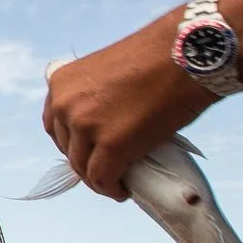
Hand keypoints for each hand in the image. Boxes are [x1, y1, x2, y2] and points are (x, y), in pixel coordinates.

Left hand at [43, 16, 215, 198]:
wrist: (188, 53)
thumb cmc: (159, 59)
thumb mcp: (110, 73)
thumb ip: (96, 97)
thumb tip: (102, 127)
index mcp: (61, 82)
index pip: (55, 125)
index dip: (72, 143)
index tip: (90, 152)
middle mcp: (64, 104)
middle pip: (68, 148)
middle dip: (86, 162)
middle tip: (108, 170)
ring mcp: (85, 126)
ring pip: (83, 167)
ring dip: (100, 179)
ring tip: (119, 181)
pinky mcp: (111, 146)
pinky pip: (102, 178)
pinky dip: (112, 189)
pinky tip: (124, 190)